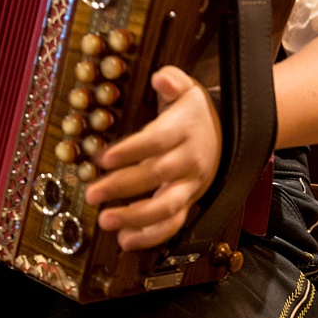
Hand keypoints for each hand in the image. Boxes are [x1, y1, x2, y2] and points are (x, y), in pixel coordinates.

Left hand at [84, 66, 221, 250]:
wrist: (224, 135)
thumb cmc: (194, 113)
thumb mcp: (188, 89)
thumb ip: (172, 80)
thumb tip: (161, 77)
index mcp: (184, 130)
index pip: (157, 141)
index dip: (132, 150)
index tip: (104, 157)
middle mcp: (189, 160)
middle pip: (157, 175)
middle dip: (122, 187)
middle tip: (92, 193)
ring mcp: (189, 185)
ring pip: (166, 207)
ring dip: (135, 218)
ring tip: (106, 221)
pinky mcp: (188, 202)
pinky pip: (172, 225)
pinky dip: (150, 236)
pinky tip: (125, 240)